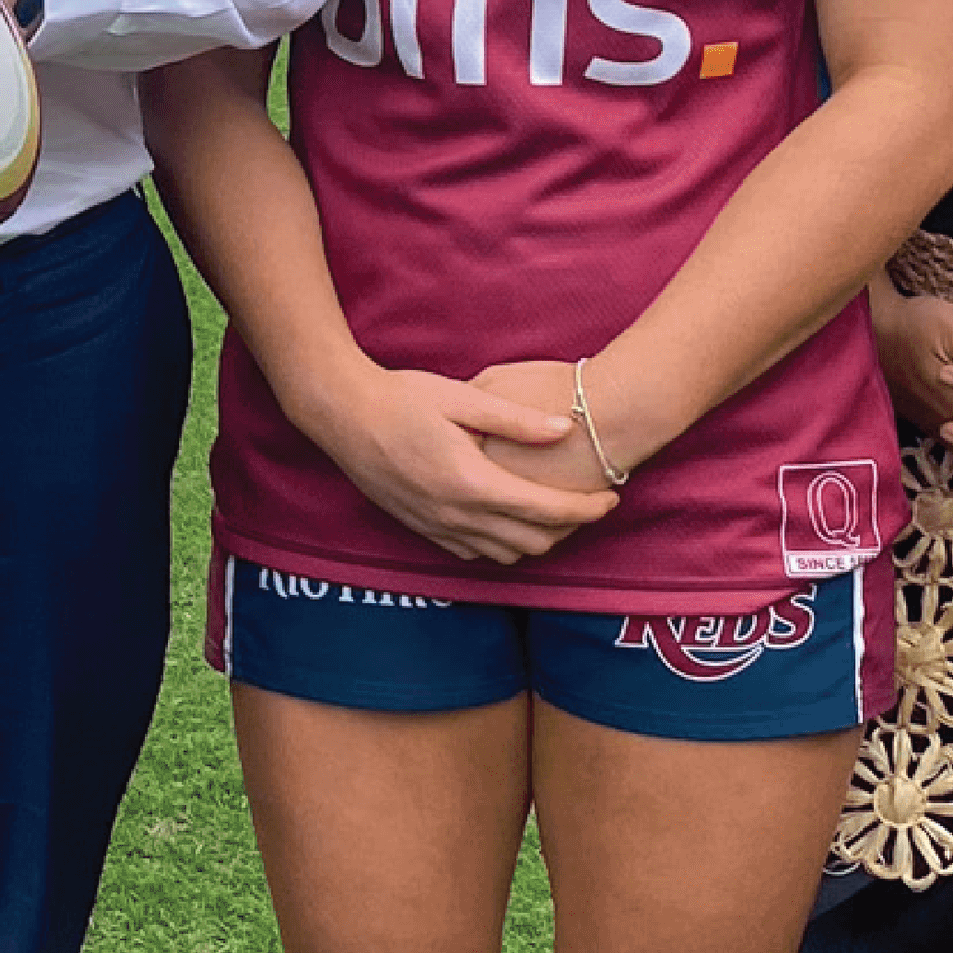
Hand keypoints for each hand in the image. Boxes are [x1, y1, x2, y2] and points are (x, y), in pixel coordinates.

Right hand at [291, 362, 620, 563]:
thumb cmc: (400, 397)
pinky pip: (473, 553)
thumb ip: (516, 418)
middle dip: (569, 529)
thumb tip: (567, 426)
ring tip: (552, 512)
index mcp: (472, 481)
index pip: (547, 510)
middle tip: (586, 503)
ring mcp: (436, 526)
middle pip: (533, 542)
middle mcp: (456, 514)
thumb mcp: (461, 398)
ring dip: (536, 540)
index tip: (612, 497)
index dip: (587, 509)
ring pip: (505, 555)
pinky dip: (500, 545)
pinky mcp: (421, 528)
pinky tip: (505, 518)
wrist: (340, 414)